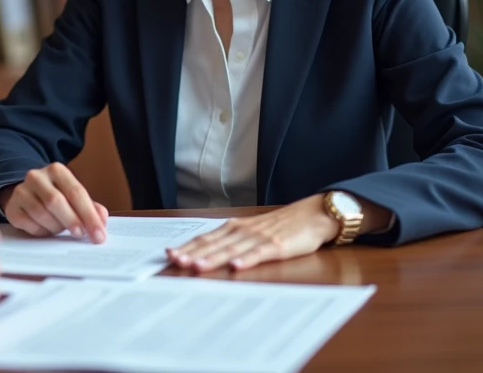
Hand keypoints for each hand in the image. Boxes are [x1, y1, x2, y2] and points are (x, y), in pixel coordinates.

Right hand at [0, 162, 108, 242]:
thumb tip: (101, 220)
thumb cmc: (55, 196)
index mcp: (57, 170)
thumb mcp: (73, 196)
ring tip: (62, 230)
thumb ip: (90, 207)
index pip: (76, 192)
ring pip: (41, 213)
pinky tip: (47, 230)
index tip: (99, 234)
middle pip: (56, 201)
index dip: (89, 215)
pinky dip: (42, 231)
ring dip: (56, 227)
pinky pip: (29, 224)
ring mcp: (21, 191)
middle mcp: (37, 177)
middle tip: (82, 235)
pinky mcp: (12, 207)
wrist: (26, 194)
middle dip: (72, 221)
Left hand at [167, 194, 340, 272]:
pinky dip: (247, 259)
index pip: (206, 238)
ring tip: (198, 266)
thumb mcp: (252, 231)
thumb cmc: (281, 226)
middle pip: (214, 243)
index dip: (188, 246)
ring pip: (232, 249)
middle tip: (175, 261)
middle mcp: (243, 230)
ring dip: (214, 258)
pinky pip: (259, 253)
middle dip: (193, 253)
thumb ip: (232, 241)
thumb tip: (207, 253)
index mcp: (235, 227)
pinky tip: (236, 266)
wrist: (313, 215)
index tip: (169, 254)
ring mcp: (259, 237)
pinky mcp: (277, 245)